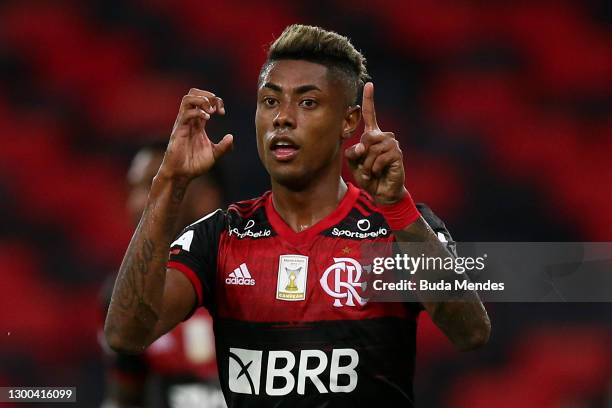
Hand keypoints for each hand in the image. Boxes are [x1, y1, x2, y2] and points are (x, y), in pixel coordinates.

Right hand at [158, 88, 232, 180]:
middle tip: (216, 108)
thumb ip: (223, 146)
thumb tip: (231, 137)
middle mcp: (190, 121)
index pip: (204, 101)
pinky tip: (207, 119)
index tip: (222, 112)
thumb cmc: (194, 165)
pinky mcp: (179, 131)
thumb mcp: (214, 155)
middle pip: (193, 93)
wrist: (181, 175)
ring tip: (211, 111)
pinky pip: (185, 114)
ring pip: (187, 99)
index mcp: (198, 124)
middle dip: (207, 95)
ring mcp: (183, 124)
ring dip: (202, 100)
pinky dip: (198, 112)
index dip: (215, 101)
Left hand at [345, 82, 406, 204]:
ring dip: (368, 165)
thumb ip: (353, 152)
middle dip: (362, 156)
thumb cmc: (368, 175)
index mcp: (373, 135)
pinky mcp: (397, 154)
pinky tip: (380, 173)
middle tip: (366, 168)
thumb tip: (362, 146)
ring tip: (373, 172)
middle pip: (366, 138)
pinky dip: (375, 168)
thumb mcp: (355, 163)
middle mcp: (384, 136)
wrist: (382, 192)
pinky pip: (379, 158)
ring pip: (372, 150)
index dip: (369, 99)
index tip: (369, 84)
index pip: (371, 114)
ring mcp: (392, 144)